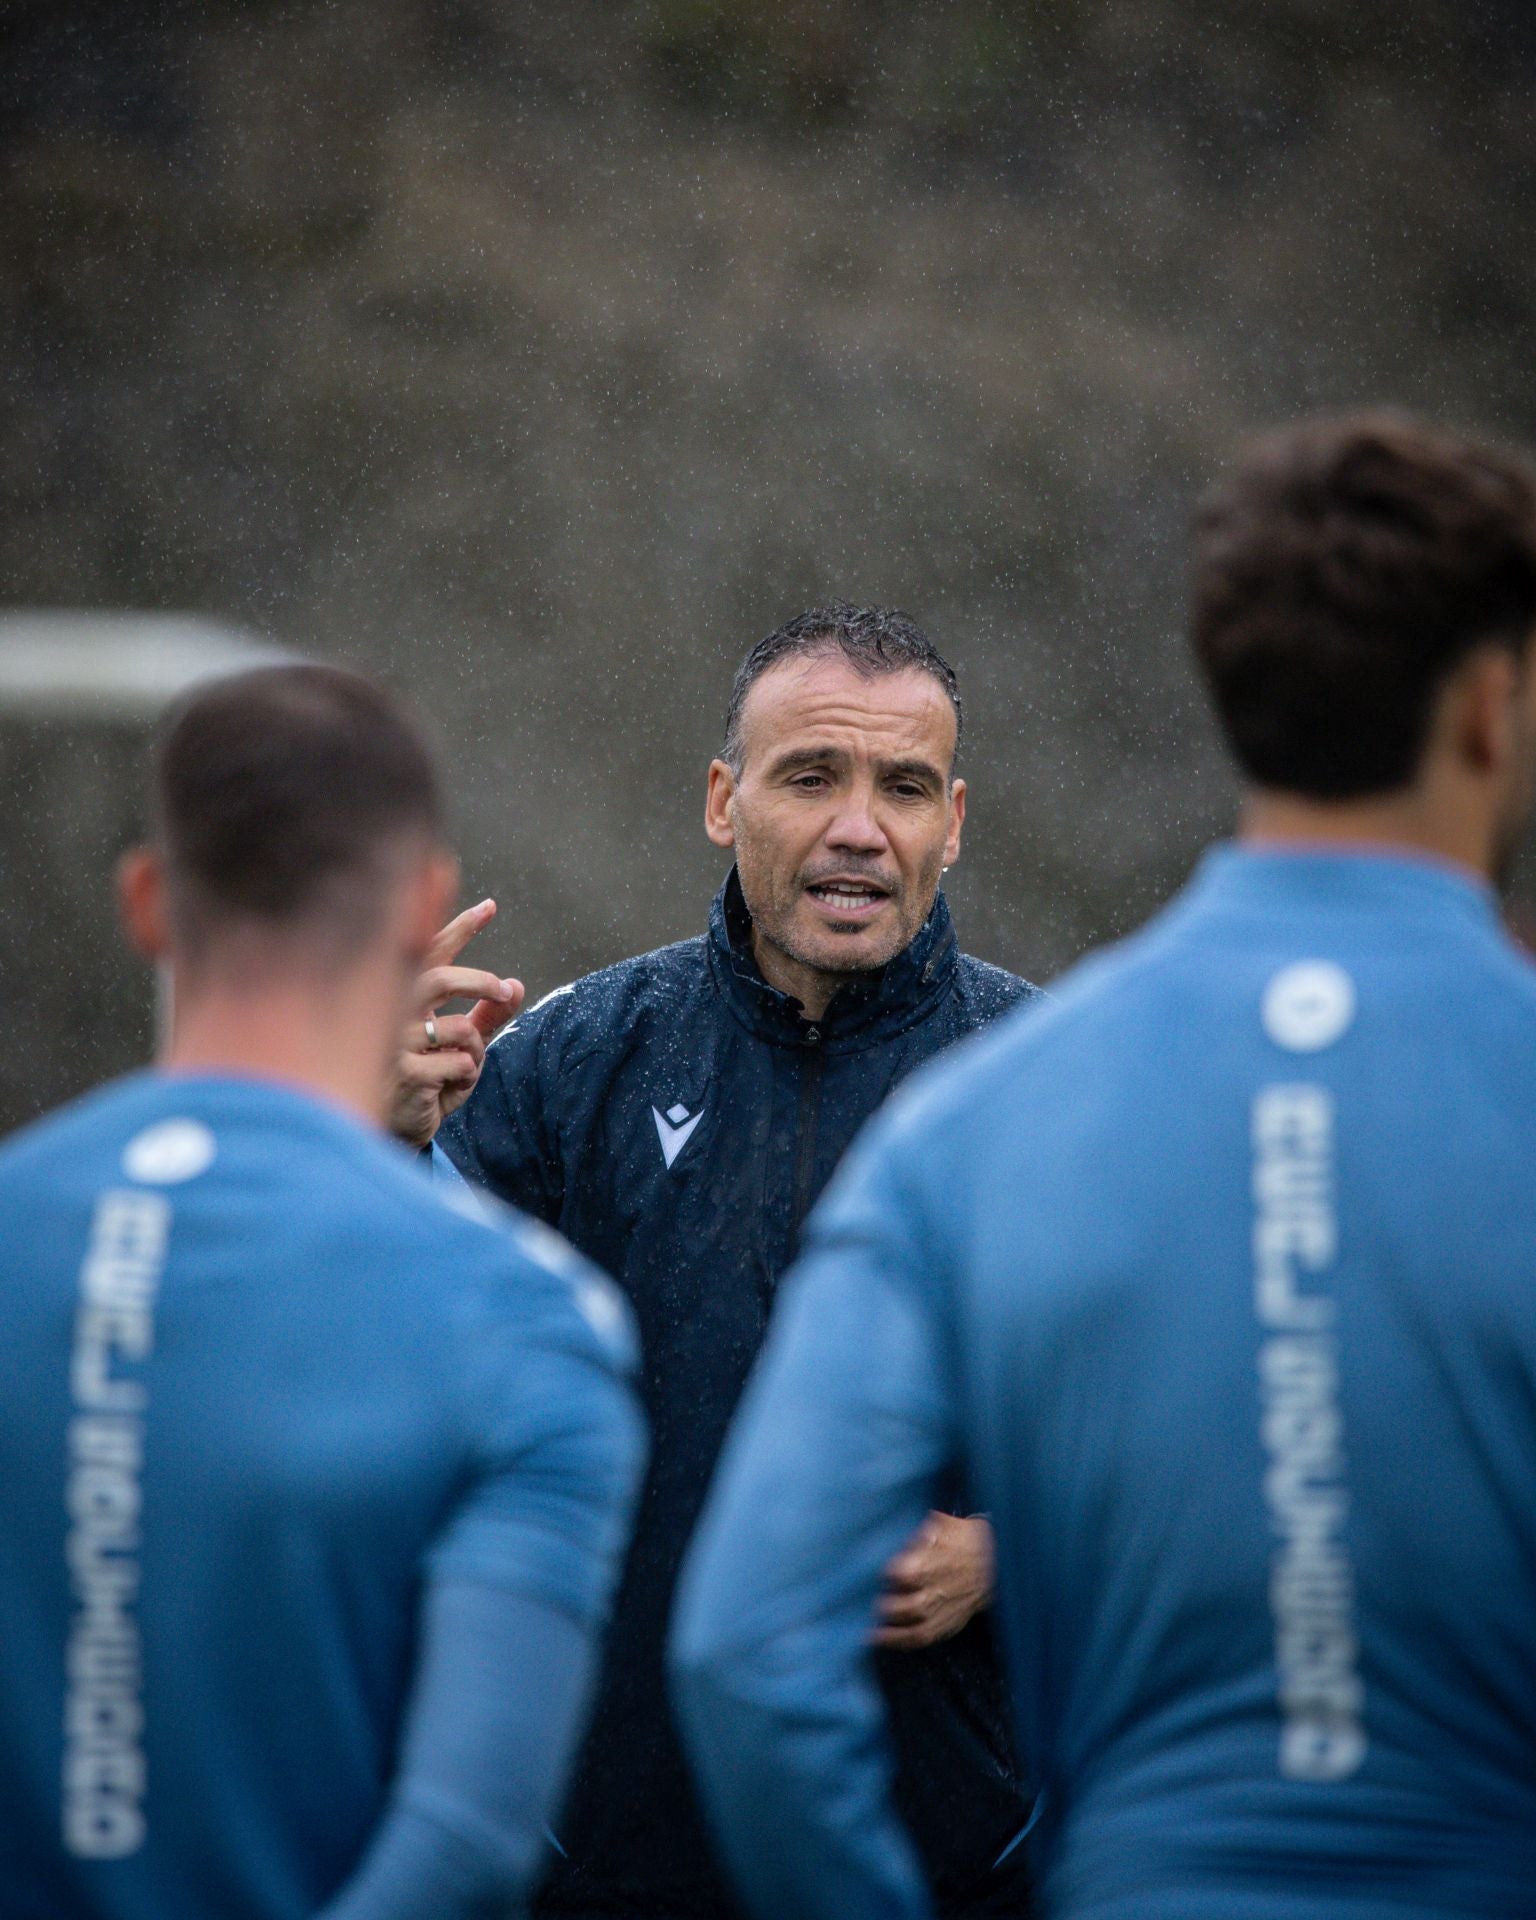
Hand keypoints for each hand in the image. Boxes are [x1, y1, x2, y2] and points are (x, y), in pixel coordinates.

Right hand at [389, 899, 524, 1147]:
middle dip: (479, 981)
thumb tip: (517, 987)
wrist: (399, 1131)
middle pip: (439, 978)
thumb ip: (487, 1017)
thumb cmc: (428, 1082)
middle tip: (505, 988)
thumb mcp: (464, 1047)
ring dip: (475, 1048)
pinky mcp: (401, 1073)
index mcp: (405, 999)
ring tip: (465, 1068)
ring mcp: (392, 1043)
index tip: (491, 906)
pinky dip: (466, 1076)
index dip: (460, 928)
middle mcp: (391, 1014)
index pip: (431, 953)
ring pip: (458, 1028)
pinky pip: (459, 1063)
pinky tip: (447, 1090)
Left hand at [874, 1513, 993, 1650]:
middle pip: (910, 1607)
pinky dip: (906, 1642)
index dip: (889, 1576)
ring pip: (917, 1628)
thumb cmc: (965, 1539)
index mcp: (933, 1565)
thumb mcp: (944, 1525)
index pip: (902, 1576)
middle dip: (889, 1609)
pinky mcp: (950, 1623)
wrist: (996, 1561)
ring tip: (875, 1635)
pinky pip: (927, 1637)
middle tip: (877, 1605)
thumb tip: (908, 1538)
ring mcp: (944, 1611)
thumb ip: (922, 1532)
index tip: (884, 1575)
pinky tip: (889, 1641)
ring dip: (893, 1634)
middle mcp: (938, 1592)